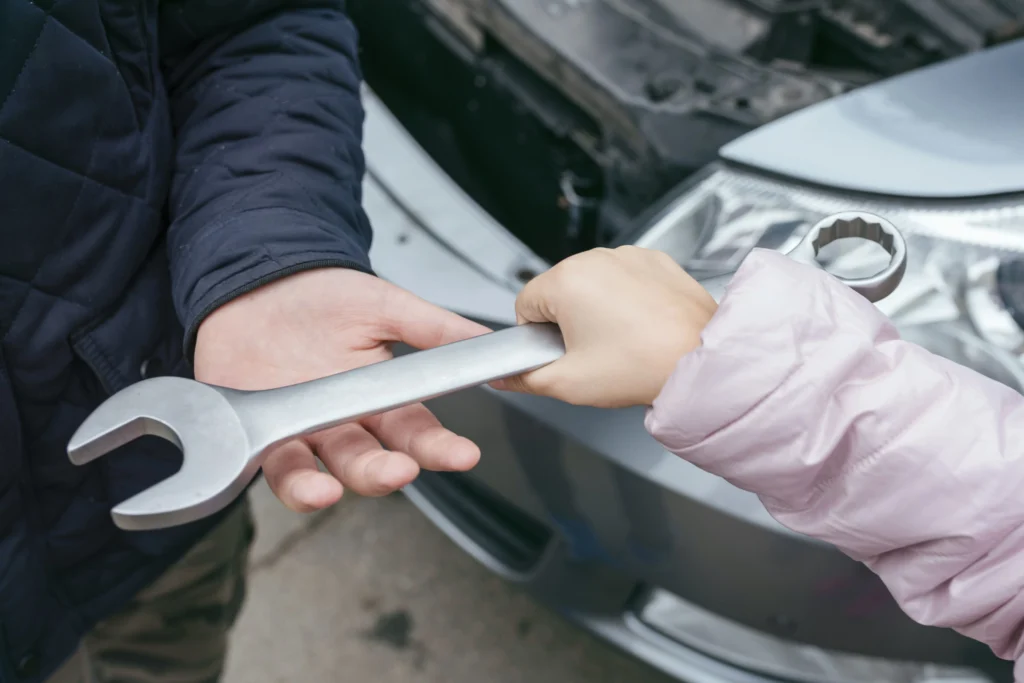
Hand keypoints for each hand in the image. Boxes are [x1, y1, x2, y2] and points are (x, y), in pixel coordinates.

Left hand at [194, 268, 489, 511]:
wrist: (256, 279)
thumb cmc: (319, 293)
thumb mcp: (384, 303)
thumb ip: (434, 328)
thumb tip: (484, 341)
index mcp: (381, 396)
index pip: (418, 432)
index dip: (442, 448)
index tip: (465, 454)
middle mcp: (346, 422)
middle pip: (373, 462)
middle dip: (389, 471)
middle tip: (402, 469)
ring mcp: (304, 432)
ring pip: (326, 473)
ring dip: (333, 487)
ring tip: (335, 490)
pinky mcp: (263, 435)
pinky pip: (278, 471)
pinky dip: (294, 485)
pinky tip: (309, 488)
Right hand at [498, 246, 716, 407]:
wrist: (701, 361)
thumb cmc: (642, 366)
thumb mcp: (568, 383)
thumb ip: (524, 378)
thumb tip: (504, 376)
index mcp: (566, 280)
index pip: (524, 303)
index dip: (536, 335)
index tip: (559, 352)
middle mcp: (596, 258)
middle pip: (558, 290)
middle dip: (567, 321)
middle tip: (593, 352)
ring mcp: (629, 256)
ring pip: (591, 283)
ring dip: (596, 308)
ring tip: (621, 341)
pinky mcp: (655, 261)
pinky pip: (624, 278)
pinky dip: (626, 299)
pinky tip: (640, 326)